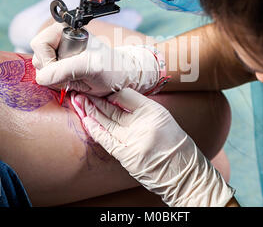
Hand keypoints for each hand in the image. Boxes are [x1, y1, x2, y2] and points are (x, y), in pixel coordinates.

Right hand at [30, 22, 160, 95]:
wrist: (121, 77)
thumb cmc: (112, 68)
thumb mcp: (92, 68)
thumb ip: (66, 70)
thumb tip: (41, 78)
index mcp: (66, 29)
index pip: (39, 45)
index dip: (48, 62)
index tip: (66, 71)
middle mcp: (59, 38)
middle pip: (37, 57)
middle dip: (52, 71)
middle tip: (73, 76)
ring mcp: (58, 52)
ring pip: (41, 69)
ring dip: (56, 78)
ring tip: (76, 78)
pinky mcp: (59, 65)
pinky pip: (47, 76)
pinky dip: (58, 82)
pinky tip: (73, 81)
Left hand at [75, 88, 234, 205]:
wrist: (184, 173)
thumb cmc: (176, 146)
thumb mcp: (163, 119)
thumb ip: (142, 108)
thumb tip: (118, 99)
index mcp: (154, 111)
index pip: (126, 95)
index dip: (112, 92)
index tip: (102, 88)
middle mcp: (142, 124)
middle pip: (113, 107)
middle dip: (96, 99)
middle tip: (82, 91)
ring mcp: (133, 140)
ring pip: (106, 121)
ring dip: (90, 111)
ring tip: (79, 101)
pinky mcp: (126, 155)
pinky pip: (105, 139)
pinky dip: (94, 128)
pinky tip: (85, 119)